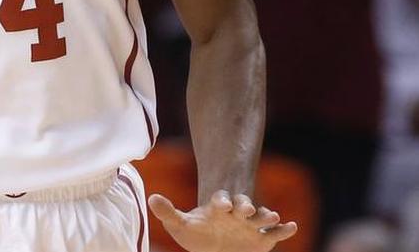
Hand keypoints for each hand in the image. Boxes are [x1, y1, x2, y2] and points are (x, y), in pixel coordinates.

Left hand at [149, 191, 297, 251]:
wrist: (214, 244)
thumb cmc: (197, 232)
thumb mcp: (180, 223)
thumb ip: (168, 212)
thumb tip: (151, 198)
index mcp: (218, 208)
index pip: (220, 200)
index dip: (222, 201)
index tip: (223, 205)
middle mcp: (237, 213)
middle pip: (244, 205)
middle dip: (246, 206)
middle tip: (247, 209)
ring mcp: (251, 225)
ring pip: (262, 217)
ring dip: (268, 215)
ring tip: (273, 216)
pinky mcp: (263, 238)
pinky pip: (276, 233)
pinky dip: (285, 229)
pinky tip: (291, 227)